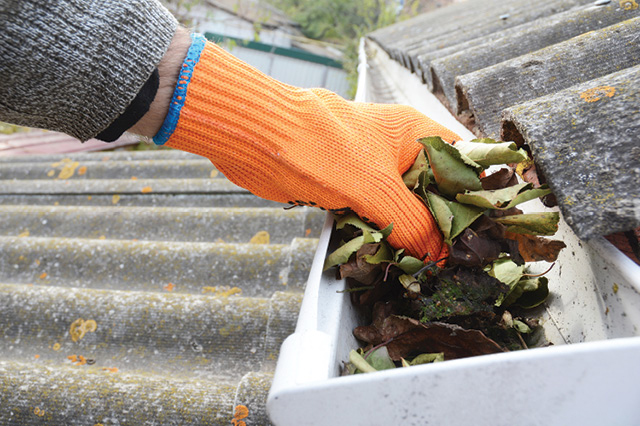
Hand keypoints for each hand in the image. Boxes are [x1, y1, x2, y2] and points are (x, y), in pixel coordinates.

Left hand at [138, 34, 459, 260]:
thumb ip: (411, 222)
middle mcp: (399, 151)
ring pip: (405, 207)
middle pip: (435, 191)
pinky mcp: (350, 188)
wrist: (259, 140)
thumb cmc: (319, 147)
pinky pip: (376, 216)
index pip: (464, 163)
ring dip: (412, 234)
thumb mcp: (376, 189)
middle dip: (443, 224)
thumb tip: (436, 255)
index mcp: (416, 135)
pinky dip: (383, 236)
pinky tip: (392, 259)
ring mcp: (374, 171)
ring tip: (428, 267)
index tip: (485, 232)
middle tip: (455, 260)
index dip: (477, 196)